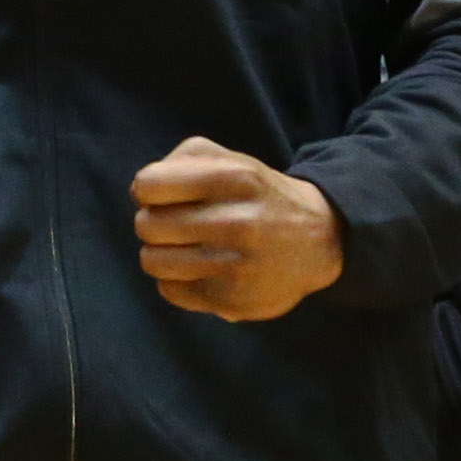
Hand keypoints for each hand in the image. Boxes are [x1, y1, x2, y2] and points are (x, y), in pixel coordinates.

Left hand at [128, 138, 345, 320]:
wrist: (319, 239)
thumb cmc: (258, 195)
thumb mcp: (231, 160)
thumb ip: (183, 161)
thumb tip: (141, 191)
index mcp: (234, 178)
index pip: (149, 185)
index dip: (147, 191)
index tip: (162, 196)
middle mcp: (237, 221)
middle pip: (146, 225)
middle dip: (153, 223)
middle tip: (175, 225)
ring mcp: (235, 265)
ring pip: (152, 261)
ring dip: (160, 254)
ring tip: (183, 248)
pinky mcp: (233, 300)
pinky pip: (169, 291)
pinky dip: (176, 281)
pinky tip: (199, 271)